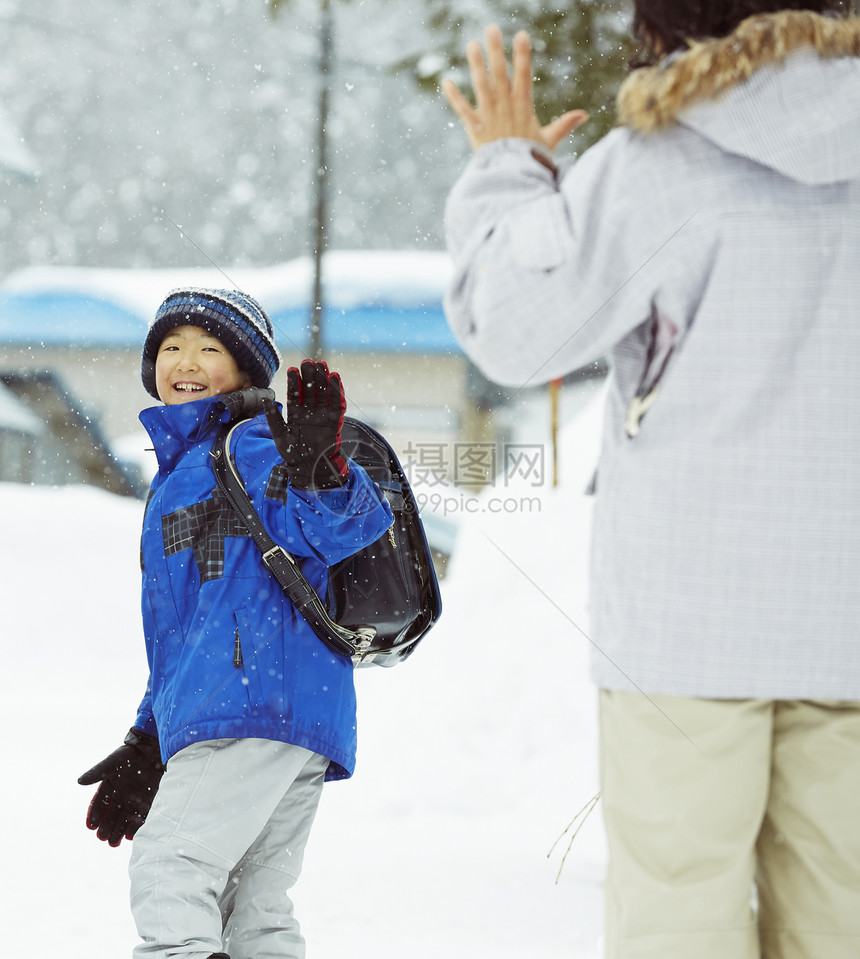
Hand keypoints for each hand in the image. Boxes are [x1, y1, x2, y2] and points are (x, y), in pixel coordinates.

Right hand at [77, 728, 164, 846]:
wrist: (153, 749)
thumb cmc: (129, 754)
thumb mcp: (111, 763)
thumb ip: (97, 773)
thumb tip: (79, 781)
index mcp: (110, 786)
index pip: (99, 804)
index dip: (94, 815)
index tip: (91, 826)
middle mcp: (121, 795)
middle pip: (111, 815)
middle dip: (106, 827)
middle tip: (102, 838)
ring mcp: (134, 799)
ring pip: (124, 819)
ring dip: (118, 830)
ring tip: (113, 842)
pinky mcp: (148, 800)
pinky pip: (140, 816)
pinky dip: (135, 826)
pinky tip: (131, 835)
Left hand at [264, 359, 348, 490]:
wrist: (310, 468)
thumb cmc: (292, 454)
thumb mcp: (279, 435)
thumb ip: (273, 417)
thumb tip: (265, 400)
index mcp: (295, 414)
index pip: (294, 394)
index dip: (293, 382)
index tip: (292, 369)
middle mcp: (309, 413)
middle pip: (310, 390)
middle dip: (309, 376)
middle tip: (308, 362)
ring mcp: (322, 416)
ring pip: (323, 393)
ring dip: (323, 379)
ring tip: (322, 365)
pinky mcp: (334, 421)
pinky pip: (336, 403)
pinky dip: (337, 391)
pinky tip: (335, 377)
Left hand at [442, 25, 587, 152]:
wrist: (512, 178)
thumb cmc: (531, 160)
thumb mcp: (549, 141)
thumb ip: (564, 125)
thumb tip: (584, 115)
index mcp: (523, 108)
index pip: (523, 76)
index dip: (522, 56)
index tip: (521, 35)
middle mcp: (505, 108)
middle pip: (500, 74)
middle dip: (496, 51)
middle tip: (491, 28)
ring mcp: (489, 117)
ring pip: (482, 86)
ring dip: (476, 65)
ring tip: (472, 45)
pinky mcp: (475, 129)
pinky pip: (463, 110)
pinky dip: (454, 97)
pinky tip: (446, 81)